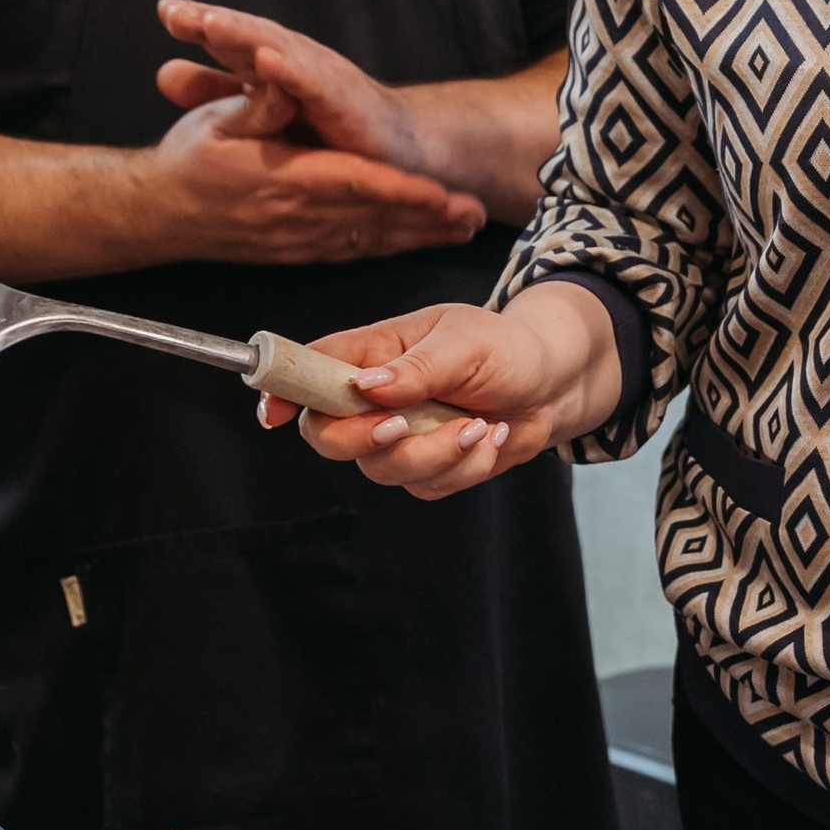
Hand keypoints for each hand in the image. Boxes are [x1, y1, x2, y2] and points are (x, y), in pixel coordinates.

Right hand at [149, 0, 483, 260]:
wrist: (157, 215)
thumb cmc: (187, 162)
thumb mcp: (215, 122)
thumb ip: (257, 103)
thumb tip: (285, 77)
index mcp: (280, 181)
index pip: (354, 184)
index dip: (401, 191)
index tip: (442, 193)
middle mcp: (295, 218)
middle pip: (376, 220)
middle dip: (429, 218)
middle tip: (476, 212)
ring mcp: (298, 242)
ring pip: (371, 240)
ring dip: (419, 236)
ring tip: (463, 228)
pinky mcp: (298, 253)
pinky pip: (353, 253)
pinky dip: (390, 248)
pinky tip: (418, 242)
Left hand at [158, 0, 419, 162]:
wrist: (394, 150)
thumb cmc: (328, 125)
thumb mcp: (260, 108)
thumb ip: (215, 92)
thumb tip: (162, 73)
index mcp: (270, 61)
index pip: (231, 36)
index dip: (199, 21)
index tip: (165, 11)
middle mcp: (295, 60)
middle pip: (250, 34)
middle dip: (215, 21)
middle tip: (178, 12)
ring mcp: (321, 77)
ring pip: (279, 49)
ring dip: (247, 35)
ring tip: (213, 23)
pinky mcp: (345, 102)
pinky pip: (315, 84)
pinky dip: (291, 71)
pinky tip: (268, 60)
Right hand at [266, 285, 618, 499]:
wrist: (556, 382)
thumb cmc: (506, 348)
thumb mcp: (465, 343)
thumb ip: (416, 367)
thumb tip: (367, 388)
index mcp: (373, 355)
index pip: (311, 372)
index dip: (283, 393)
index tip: (273, 414)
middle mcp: (377, 400)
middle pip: (329, 436)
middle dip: (361, 440)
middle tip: (400, 426)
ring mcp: (401, 437)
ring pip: (382, 469)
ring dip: (434, 453)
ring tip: (479, 425)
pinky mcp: (431, 467)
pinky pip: (428, 486)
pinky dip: (466, 467)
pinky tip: (493, 437)